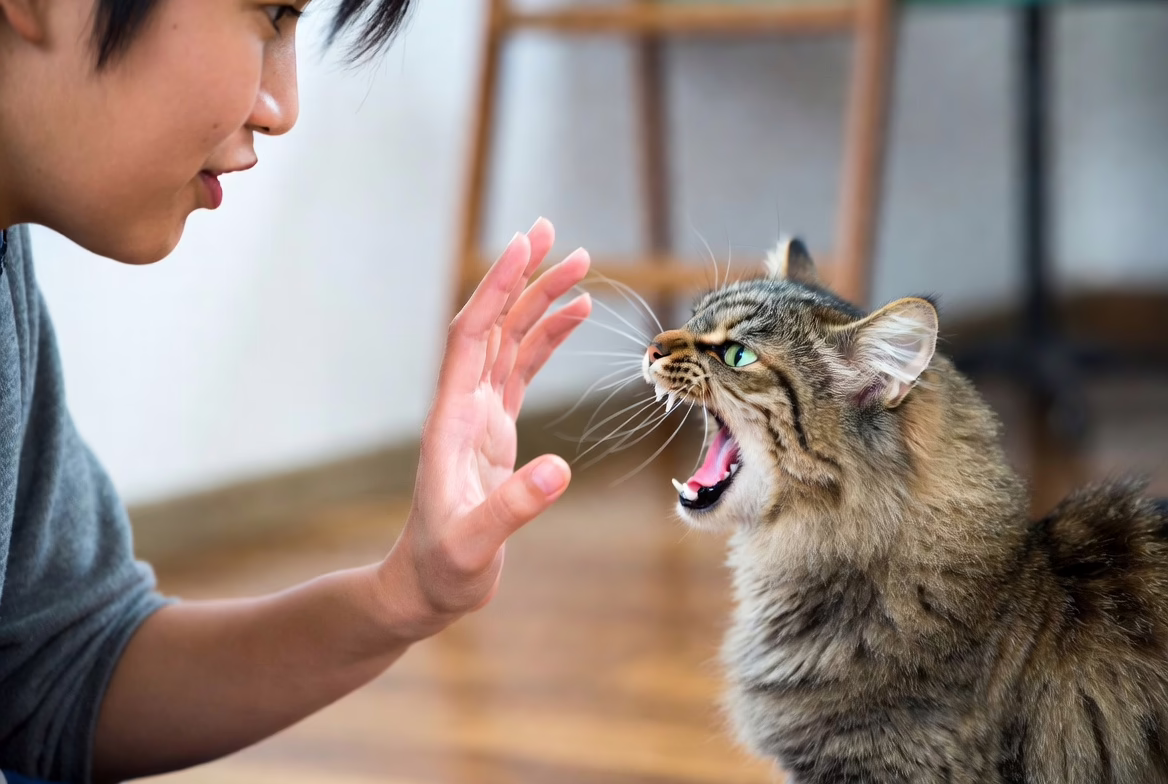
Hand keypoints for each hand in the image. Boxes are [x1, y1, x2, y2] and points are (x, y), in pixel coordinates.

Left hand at [377, 218, 590, 637]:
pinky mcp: (495, 430)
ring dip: (540, 302)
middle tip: (558, 235)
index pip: (472, 336)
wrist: (426, 586)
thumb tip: (561, 471)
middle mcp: (462, 406)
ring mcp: (479, 416)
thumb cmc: (443, 568)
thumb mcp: (475, 545)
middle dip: (523, 278)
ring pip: (510, 341)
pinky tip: (572, 317)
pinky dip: (546, 340)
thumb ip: (514, 508)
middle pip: (493, 325)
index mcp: (451, 420)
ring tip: (579, 267)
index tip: (524, 246)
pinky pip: (522, 370)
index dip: (496, 289)